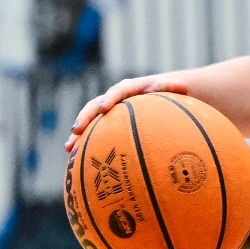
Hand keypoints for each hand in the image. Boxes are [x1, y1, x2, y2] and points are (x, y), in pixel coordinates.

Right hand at [65, 75, 192, 151]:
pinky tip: (79, 163)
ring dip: (78, 135)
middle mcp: (115, 98)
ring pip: (91, 123)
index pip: (118, 91)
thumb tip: (181, 85)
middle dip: (85, 118)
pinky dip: (87, 146)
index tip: (104, 109)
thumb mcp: (171, 88)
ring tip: (68, 149)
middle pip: (95, 107)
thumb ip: (171, 88)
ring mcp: (110, 112)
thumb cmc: (168, 92)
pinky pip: (95, 135)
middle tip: (76, 130)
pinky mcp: (109, 125)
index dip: (109, 99)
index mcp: (130, 88)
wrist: (161, 95)